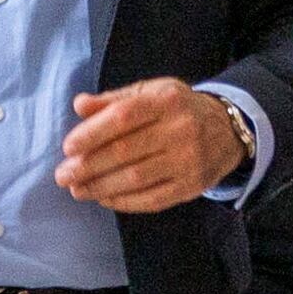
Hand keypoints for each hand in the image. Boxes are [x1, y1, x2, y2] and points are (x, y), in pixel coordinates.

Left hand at [57, 80, 243, 213]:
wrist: (229, 130)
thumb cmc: (179, 109)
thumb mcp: (152, 92)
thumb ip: (114, 100)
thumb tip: (80, 105)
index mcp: (167, 101)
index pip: (124, 116)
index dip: (93, 133)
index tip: (68, 146)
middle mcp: (181, 130)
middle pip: (127, 151)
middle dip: (89, 165)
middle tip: (63, 174)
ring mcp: (188, 161)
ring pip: (137, 179)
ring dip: (101, 187)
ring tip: (77, 189)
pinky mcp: (191, 186)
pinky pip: (152, 199)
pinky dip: (123, 201)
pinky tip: (103, 198)